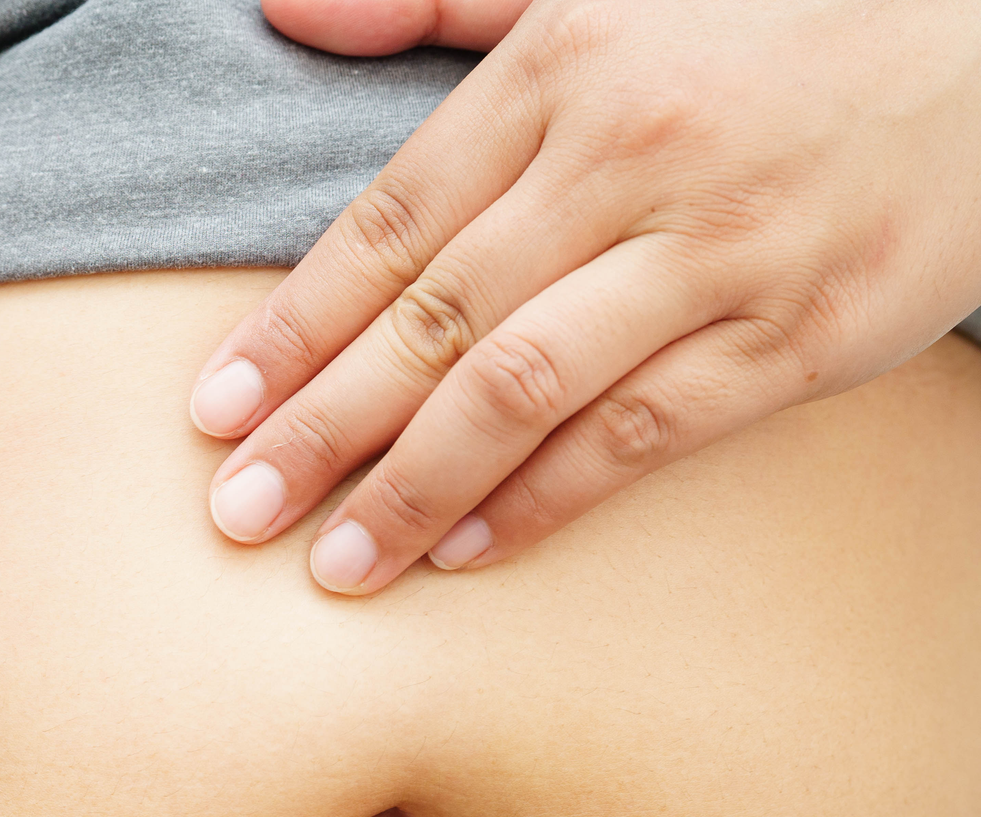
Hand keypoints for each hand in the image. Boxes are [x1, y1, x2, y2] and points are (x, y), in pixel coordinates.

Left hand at [196, 0, 980, 593]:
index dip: (292, 327)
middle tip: (239, 510)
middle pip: (434, 320)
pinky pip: (644, 432)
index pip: (390, 225)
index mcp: (564, 70)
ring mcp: (720, 251)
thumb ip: (436, 3)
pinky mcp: (802, 332)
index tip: (215, 409)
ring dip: (414, 484)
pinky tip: (465, 546)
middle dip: (321, 427)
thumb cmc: (771, 10)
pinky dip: (545, 496)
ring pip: (525, 385)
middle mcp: (630, 161)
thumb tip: (287, 12)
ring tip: (333, 560)